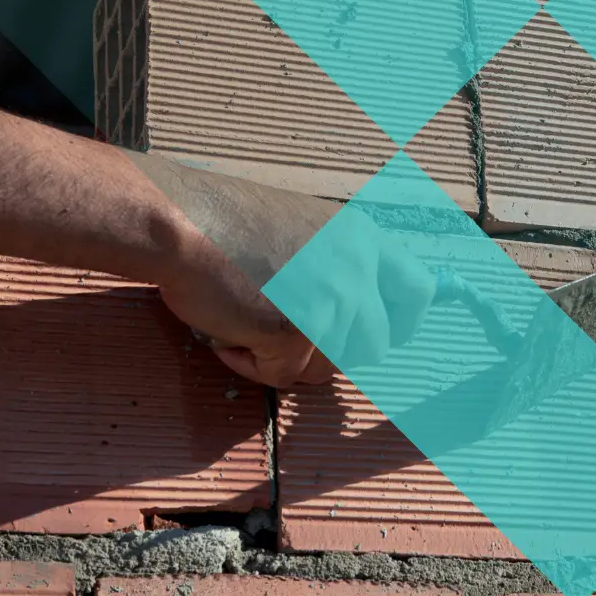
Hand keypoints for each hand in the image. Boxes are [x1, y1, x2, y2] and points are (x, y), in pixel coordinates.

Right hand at [156, 206, 436, 388]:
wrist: (176, 219)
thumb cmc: (224, 223)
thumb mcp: (304, 229)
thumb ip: (337, 265)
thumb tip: (352, 318)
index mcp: (363, 239)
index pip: (419, 291)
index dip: (401, 321)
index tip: (379, 333)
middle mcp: (357, 269)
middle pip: (374, 345)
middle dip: (335, 353)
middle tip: (290, 339)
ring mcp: (330, 302)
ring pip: (329, 367)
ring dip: (288, 360)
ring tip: (246, 327)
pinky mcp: (294, 331)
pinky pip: (283, 375)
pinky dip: (251, 366)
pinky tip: (226, 336)